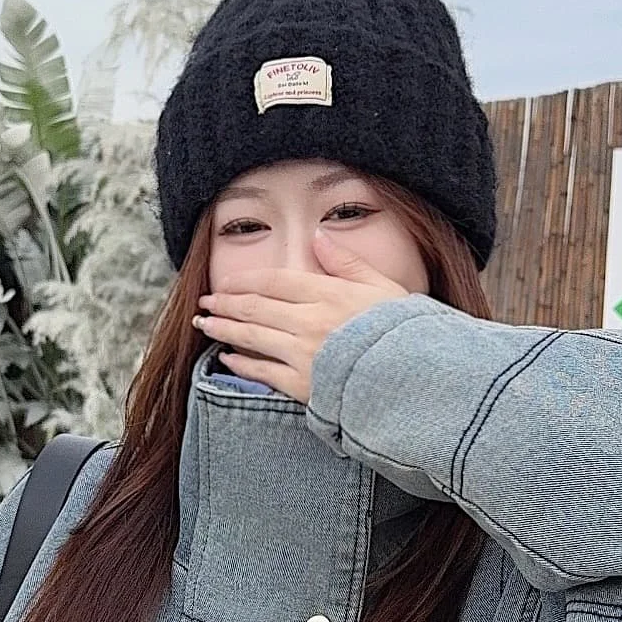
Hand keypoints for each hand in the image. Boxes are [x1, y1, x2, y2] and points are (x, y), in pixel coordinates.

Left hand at [196, 232, 412, 402]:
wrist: (416, 377)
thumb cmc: (404, 332)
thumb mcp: (383, 287)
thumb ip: (347, 262)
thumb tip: (318, 236)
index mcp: (328, 294)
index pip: (275, 281)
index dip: (246, 280)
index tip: (227, 281)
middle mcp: (309, 321)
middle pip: (256, 307)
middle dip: (226, 302)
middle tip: (207, 301)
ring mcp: (303, 354)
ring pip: (252, 336)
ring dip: (224, 328)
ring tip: (205, 323)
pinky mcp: (302, 385)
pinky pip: (262, 372)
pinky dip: (242, 363)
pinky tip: (227, 357)